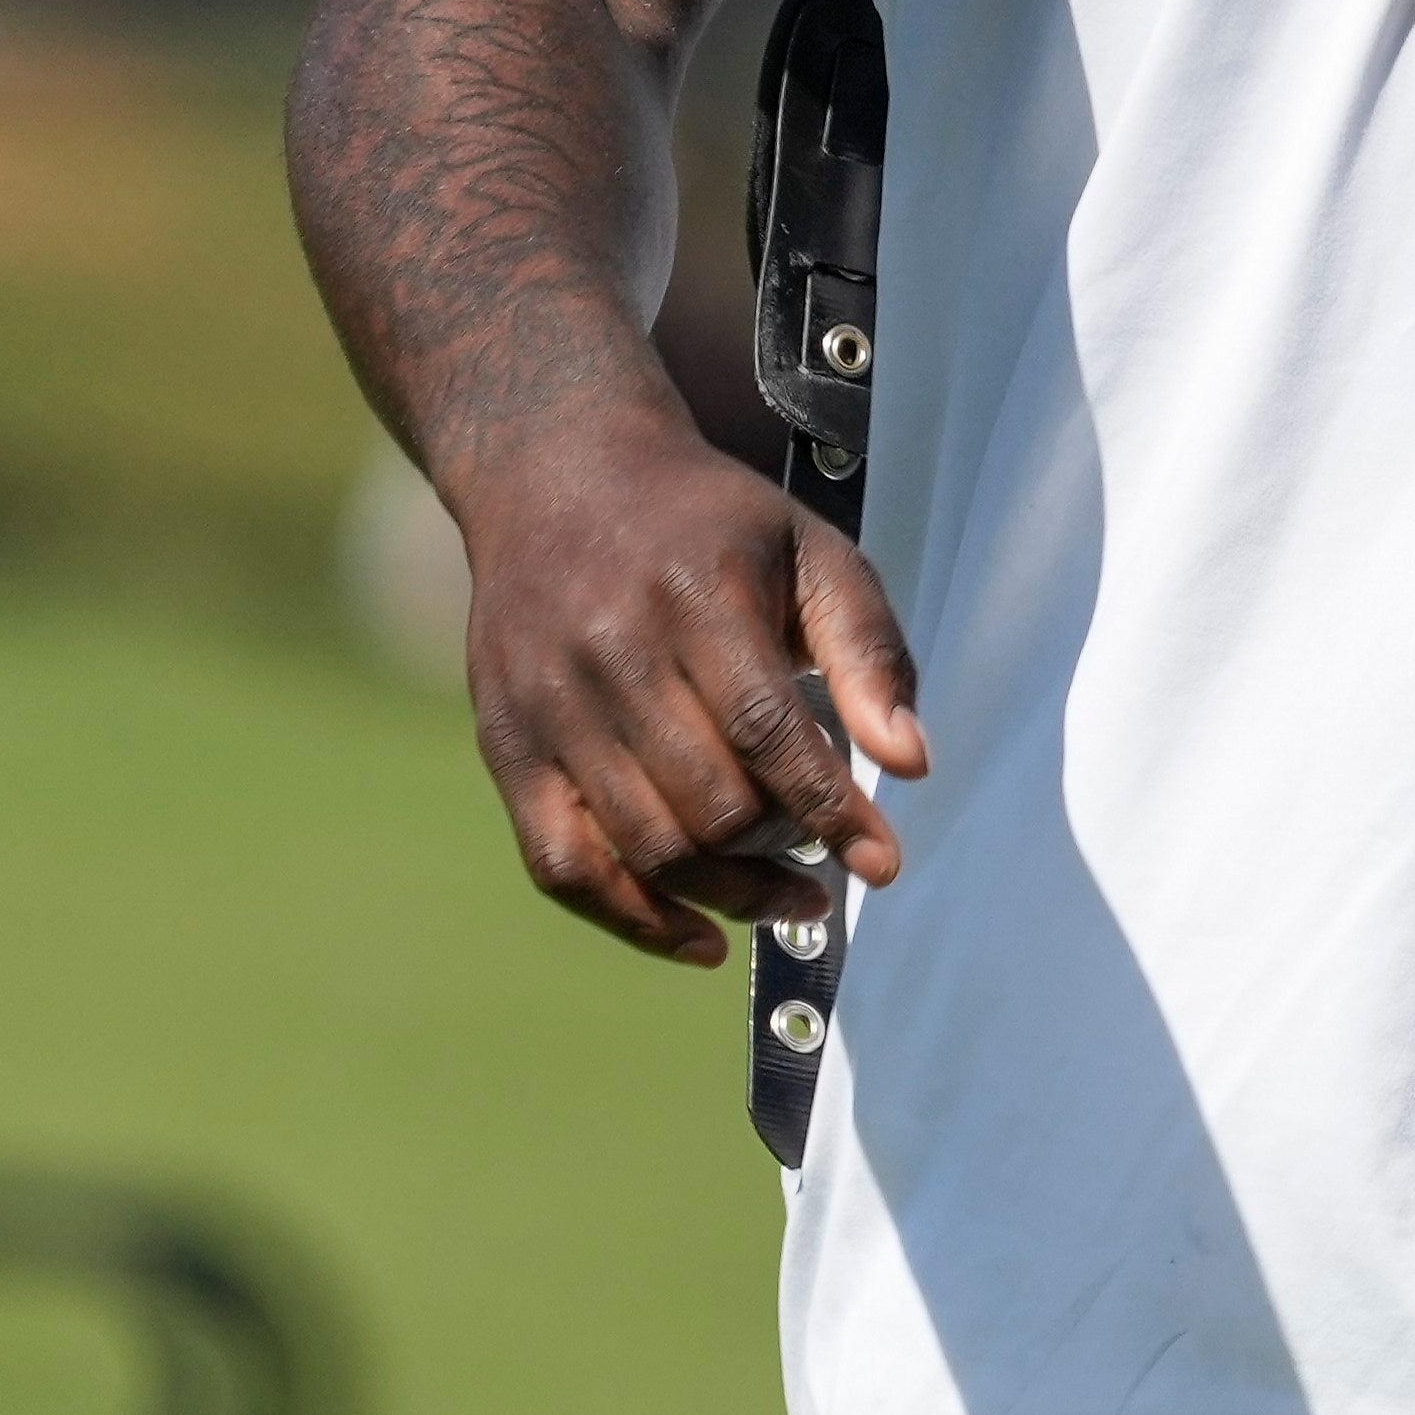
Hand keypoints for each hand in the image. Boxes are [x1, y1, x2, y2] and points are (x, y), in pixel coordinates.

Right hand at [448, 404, 930, 966]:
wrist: (557, 477)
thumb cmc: (708, 524)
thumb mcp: (811, 551)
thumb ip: (867, 651)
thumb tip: (911, 762)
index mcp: (694, 598)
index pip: (768, 733)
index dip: (831, 811)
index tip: (883, 862)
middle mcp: (608, 655)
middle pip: (705, 802)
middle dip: (782, 854)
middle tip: (829, 867)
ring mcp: (546, 706)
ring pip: (640, 845)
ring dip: (726, 894)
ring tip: (786, 899)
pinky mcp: (504, 745)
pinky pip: (559, 864)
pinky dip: (630, 919)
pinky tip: (699, 938)